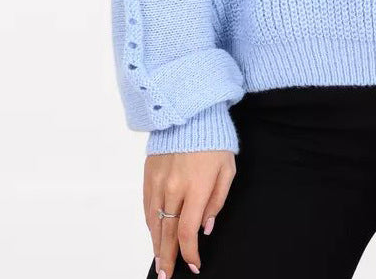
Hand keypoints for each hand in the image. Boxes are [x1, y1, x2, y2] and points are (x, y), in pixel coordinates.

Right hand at [143, 149, 236, 277]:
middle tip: (166, 276)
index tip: (194, 264)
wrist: (191, 112)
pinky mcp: (149, 175)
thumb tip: (205, 228)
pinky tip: (154, 234)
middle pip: (167, 233)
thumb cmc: (215, 140)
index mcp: (197, 187)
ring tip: (159, 262)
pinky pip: (147, 206)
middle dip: (168, 258)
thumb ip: (217, 201)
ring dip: (156, 245)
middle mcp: (174, 188)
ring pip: (154, 222)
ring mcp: (158, 182)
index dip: (189, 253)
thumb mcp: (227, 169)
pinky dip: (150, 224)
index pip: (187, 231)